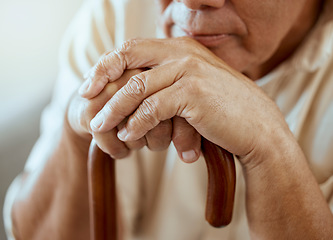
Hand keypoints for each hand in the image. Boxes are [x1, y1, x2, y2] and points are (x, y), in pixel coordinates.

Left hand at [80, 37, 290, 165]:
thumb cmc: (223, 110)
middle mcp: (183, 53)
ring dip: (115, 110)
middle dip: (102, 80)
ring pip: (137, 88)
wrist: (257, 128)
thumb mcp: (193, 88)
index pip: (133, 48)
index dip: (107, 65)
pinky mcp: (193, 94)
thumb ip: (167, 82)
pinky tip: (128, 136)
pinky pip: (152, 109)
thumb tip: (133, 92)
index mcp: (181, 48)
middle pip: (129, 60)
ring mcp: (189, 71)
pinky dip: (136, 125)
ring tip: (101, 127)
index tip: (91, 85)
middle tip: (87, 102)